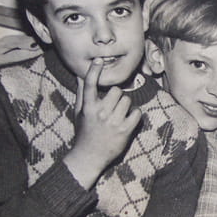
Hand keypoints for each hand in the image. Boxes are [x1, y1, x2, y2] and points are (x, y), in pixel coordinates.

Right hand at [64, 58, 141, 188]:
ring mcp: (113, 122)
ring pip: (127, 100)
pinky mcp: (125, 130)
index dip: (94, 71)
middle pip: (117, 91)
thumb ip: (81, 93)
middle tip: (113, 106)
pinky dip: (135, 115)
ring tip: (119, 115)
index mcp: (88, 107)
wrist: (89, 156)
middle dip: (117, 96)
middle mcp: (100, 113)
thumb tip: (80, 75)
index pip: (90, 85)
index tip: (98, 60)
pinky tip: (128, 120)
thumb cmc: (84, 132)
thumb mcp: (79, 112)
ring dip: (126, 106)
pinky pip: (137, 113)